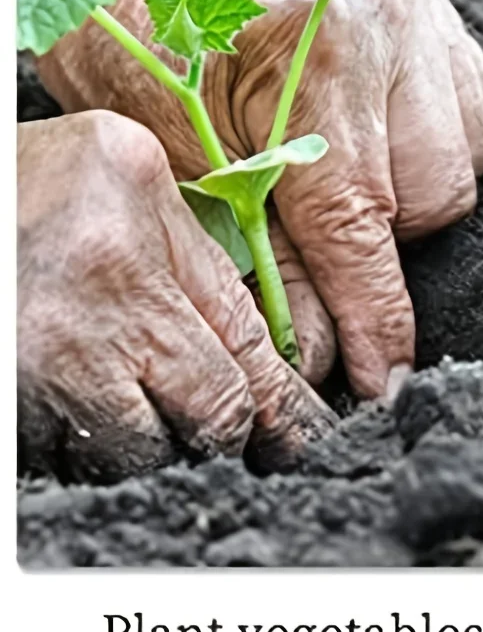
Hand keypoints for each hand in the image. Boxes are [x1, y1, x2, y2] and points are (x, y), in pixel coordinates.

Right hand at [18, 111, 333, 482]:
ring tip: (132, 375)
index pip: (237, 383)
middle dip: (214, 421)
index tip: (304, 432)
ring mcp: (34, 391)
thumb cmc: (38, 174)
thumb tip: (270, 331)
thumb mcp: (137, 177)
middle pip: (193, 434)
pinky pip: (64, 457)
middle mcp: (83, 348)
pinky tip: (83, 385)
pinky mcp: (6, 417)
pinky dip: (87, 433)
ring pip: (129, 457)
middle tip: (206, 391)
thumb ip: (204, 255)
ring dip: (149, 431)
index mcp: (132, 285)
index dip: (283, 415)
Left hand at [38, 0, 482, 397]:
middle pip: (432, 197)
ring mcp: (427, 20)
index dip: (373, 310)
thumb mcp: (185, 163)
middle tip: (315, 225)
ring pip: (461, 168)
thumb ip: (262, 256)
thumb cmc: (154, 59)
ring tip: (340, 166)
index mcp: (313, 49)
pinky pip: (473, 130)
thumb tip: (322, 347)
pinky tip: (376, 136)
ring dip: (408, 195)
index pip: (359, 214)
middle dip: (380, 238)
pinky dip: (428, 153)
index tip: (383, 375)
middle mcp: (388, 22)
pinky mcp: (449, 28)